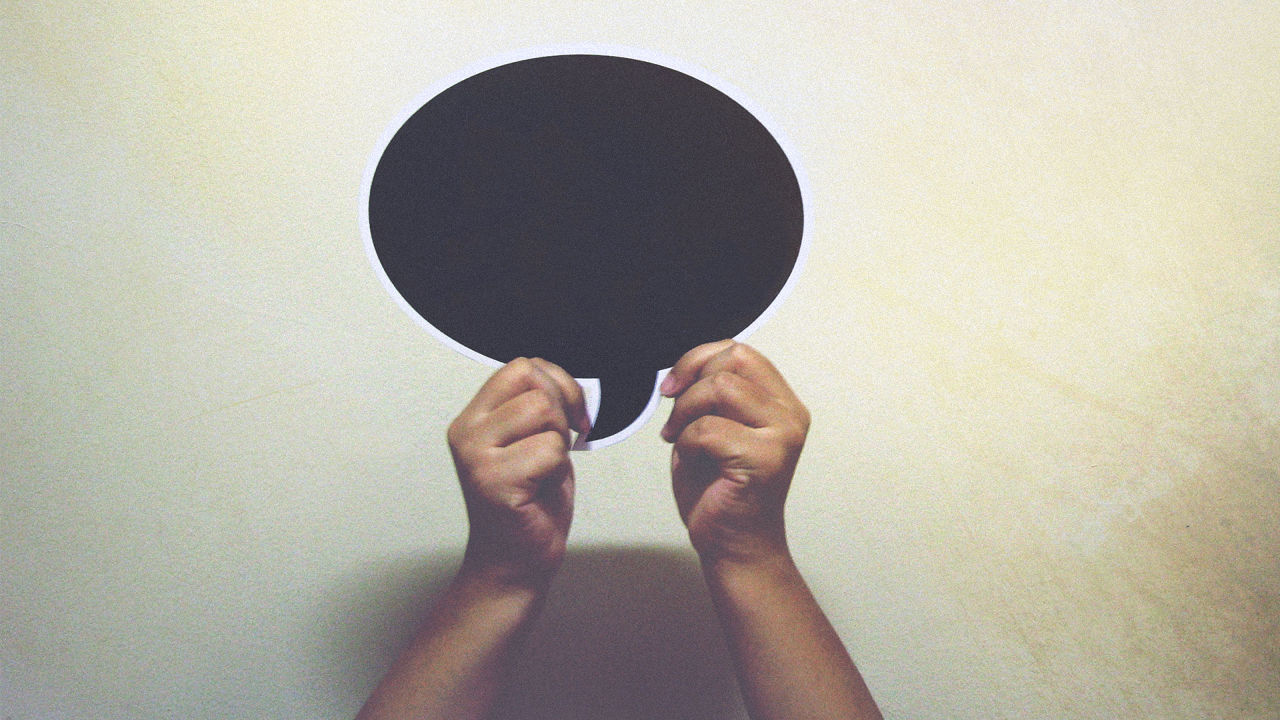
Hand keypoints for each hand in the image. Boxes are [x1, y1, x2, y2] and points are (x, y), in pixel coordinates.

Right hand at [447, 358, 590, 587]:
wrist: (515, 563)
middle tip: (556, 450)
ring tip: (544, 471)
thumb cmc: (531, 503)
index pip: (521, 367)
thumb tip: (562, 379)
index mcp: (474, 417)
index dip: (557, 384)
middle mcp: (467, 432)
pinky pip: (549, 450)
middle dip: (563, 414)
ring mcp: (476, 457)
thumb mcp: (531, 440)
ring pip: (544, 412)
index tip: (568, 416)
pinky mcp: (493, 482)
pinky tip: (541, 490)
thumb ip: (537, 405)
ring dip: (559, 443)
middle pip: (536, 385)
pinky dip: (558, 470)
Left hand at [660, 340, 809, 564]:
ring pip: (720, 388)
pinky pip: (708, 428)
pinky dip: (686, 442)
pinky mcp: (765, 460)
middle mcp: (790, 414)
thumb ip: (712, 393)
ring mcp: (782, 436)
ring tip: (680, 439)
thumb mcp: (715, 426)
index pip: (739, 351)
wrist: (734, 545)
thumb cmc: (719, 489)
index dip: (697, 359)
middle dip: (691, 382)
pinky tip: (690, 460)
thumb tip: (687, 366)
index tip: (672, 387)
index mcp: (781, 402)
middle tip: (674, 418)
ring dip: (685, 412)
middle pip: (733, 359)